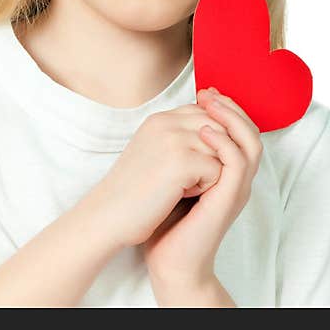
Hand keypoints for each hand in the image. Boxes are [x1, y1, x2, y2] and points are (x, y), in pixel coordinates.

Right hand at [84, 95, 232, 250]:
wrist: (107, 216)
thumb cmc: (131, 192)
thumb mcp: (153, 153)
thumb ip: (178, 138)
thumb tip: (214, 133)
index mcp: (159, 119)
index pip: (205, 112)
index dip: (212, 139)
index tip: (196, 164)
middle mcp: (166, 122)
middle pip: (219, 127)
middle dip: (217, 154)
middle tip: (193, 178)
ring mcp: (174, 140)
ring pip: (222, 148)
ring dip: (211, 171)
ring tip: (184, 186)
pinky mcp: (181, 162)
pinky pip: (218, 169)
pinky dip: (205, 187)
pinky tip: (180, 194)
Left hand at [142, 87, 263, 288]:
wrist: (169, 259)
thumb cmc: (166, 221)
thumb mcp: (173, 177)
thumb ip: (180, 153)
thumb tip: (170, 121)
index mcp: (226, 173)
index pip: (239, 131)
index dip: (226, 108)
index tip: (203, 92)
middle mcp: (236, 179)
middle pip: (251, 132)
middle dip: (232, 107)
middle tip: (208, 92)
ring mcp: (236, 189)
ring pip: (250, 144)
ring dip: (232, 119)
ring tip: (209, 103)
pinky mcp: (229, 199)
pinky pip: (237, 164)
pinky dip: (225, 143)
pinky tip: (204, 132)